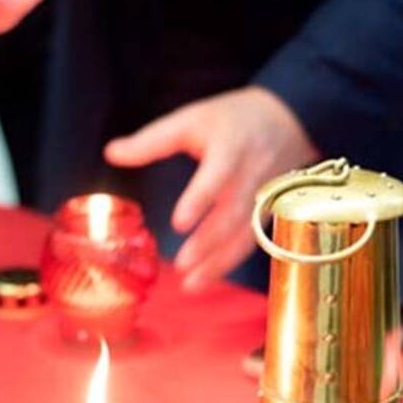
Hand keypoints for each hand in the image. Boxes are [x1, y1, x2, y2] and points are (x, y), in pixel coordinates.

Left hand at [104, 87, 319, 291]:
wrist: (290, 119)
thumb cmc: (233, 119)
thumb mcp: (192, 118)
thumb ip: (153, 140)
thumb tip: (111, 153)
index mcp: (231, 148)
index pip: (218, 175)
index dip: (200, 199)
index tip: (179, 222)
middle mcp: (252, 176)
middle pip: (233, 214)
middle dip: (209, 242)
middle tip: (182, 264)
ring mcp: (264, 197)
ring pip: (245, 235)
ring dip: (219, 262)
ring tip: (191, 284)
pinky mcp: (268, 213)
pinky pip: (252, 242)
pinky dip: (229, 262)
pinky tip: (207, 277)